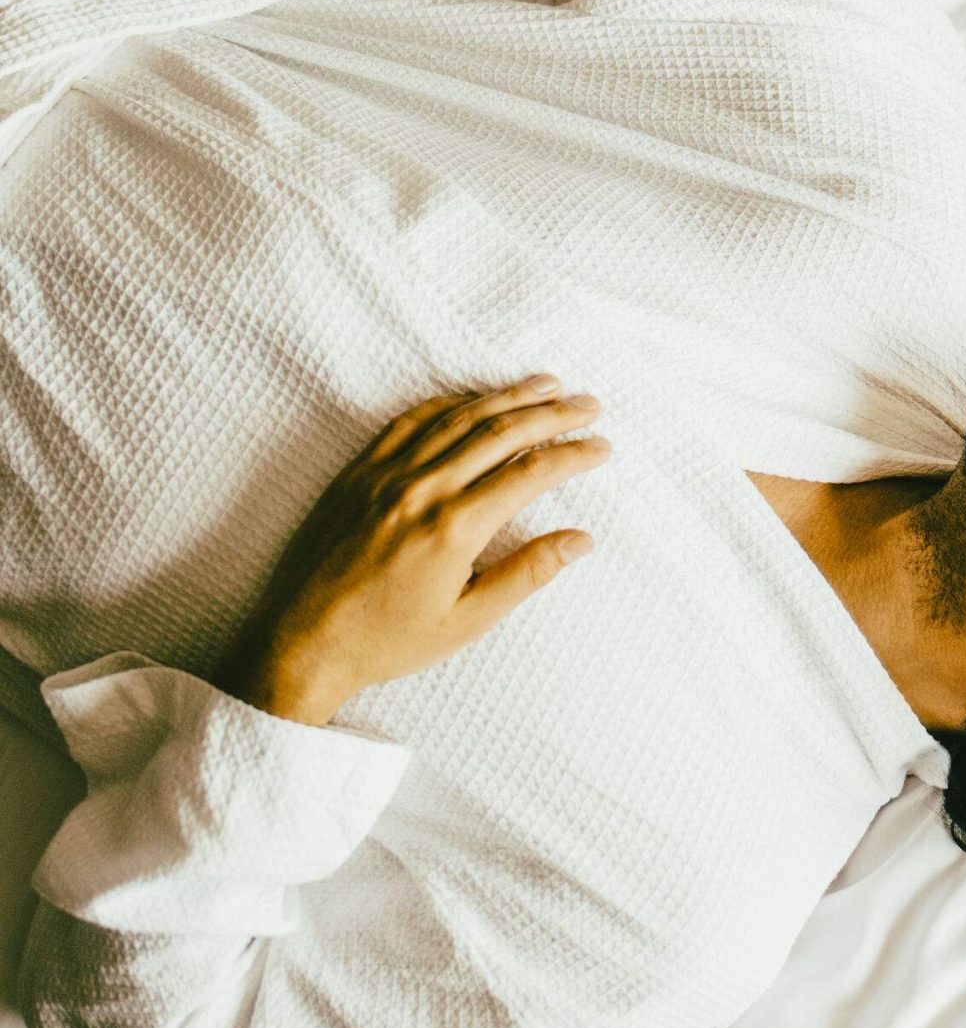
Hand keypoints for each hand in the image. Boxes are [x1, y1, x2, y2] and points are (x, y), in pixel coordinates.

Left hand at [220, 376, 612, 726]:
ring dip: (508, 396)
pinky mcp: (359, 473)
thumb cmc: (388, 640)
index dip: (573, 454)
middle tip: (589, 404)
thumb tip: (581, 540)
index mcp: (453, 529)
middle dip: (553, 413)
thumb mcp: (467, 621)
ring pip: (459, 417)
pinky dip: (449, 403)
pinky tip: (474, 398)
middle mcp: (422, 490)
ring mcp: (386, 476)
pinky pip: (410, 422)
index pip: (530, 473)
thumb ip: (527, 573)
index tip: (601, 446)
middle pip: (502, 432)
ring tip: (547, 385)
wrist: (302, 643)